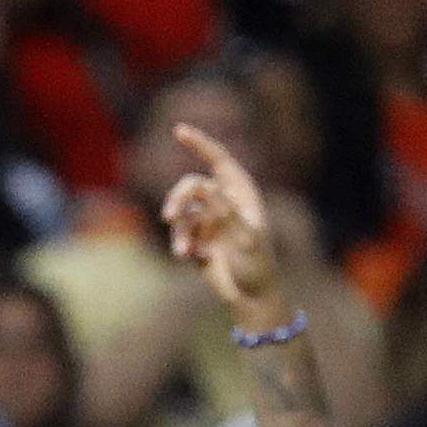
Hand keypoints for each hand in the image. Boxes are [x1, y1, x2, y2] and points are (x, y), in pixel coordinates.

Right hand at [160, 123, 286, 325]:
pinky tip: (194, 259)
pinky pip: (179, 234)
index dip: (199, 144)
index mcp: (241, 193)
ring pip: (181, 212)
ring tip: (183, 251)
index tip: (178, 130)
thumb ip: (226, 213)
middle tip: (169, 215)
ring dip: (179, 231)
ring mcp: (209, 220)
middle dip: (178, 198)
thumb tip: (206, 190)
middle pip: (191, 186)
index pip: (219, 161)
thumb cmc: (257, 265)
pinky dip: (183, 245)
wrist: (251, 296)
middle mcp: (223, 202)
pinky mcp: (197, 240)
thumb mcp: (247, 239)